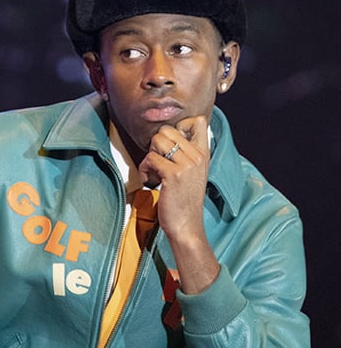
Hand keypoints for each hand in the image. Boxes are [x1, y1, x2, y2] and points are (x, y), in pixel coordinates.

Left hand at [138, 115, 209, 240]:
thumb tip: (167, 134)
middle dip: (156, 143)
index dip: (178, 126)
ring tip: (153, 171)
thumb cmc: (184, 200)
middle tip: (157, 161)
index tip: (170, 144)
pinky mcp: (173, 175)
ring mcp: (186, 165)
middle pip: (168, 129)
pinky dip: (144, 169)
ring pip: (157, 140)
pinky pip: (150, 158)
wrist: (187, 226)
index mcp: (204, 153)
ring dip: (149, 156)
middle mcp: (198, 156)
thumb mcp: (193, 172)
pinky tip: (149, 181)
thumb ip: (186, 152)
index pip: (197, 120)